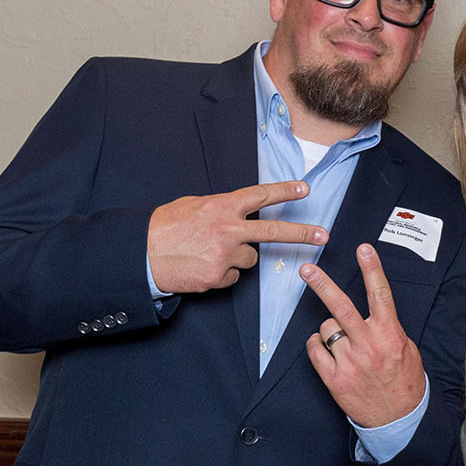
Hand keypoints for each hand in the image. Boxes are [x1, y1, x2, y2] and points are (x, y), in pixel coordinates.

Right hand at [147, 182, 326, 291]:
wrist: (142, 255)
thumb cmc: (164, 228)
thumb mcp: (192, 206)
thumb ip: (219, 209)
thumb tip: (235, 214)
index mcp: (221, 206)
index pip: (260, 196)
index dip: (284, 191)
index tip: (305, 189)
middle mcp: (228, 229)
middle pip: (273, 231)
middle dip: (301, 233)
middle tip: (323, 236)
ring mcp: (225, 254)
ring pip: (249, 259)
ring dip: (237, 258)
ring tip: (209, 253)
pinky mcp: (218, 276)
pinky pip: (231, 276)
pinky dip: (221, 273)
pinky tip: (202, 267)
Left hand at [302, 245, 426, 426]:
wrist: (399, 420)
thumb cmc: (404, 382)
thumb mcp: (407, 350)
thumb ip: (388, 329)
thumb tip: (370, 313)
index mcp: (390, 335)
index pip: (380, 295)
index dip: (372, 269)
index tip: (363, 249)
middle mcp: (369, 346)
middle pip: (341, 307)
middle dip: (322, 285)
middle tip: (307, 269)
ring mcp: (349, 363)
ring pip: (326, 328)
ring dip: (330, 330)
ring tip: (343, 343)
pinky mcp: (335, 379)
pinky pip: (315, 350)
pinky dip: (317, 346)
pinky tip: (328, 352)